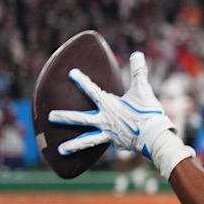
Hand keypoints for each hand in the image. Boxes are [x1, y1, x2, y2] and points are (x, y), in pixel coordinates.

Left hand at [49, 51, 194, 177]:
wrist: (154, 136)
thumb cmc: (148, 112)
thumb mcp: (143, 90)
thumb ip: (138, 72)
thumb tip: (137, 53)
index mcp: (109, 105)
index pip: (92, 90)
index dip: (81, 80)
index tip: (71, 73)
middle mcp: (104, 120)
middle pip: (80, 118)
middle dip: (64, 117)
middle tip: (49, 117)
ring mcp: (108, 133)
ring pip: (87, 140)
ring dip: (73, 145)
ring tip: (60, 150)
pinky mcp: (115, 143)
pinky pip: (107, 142)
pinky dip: (105, 142)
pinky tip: (107, 143)